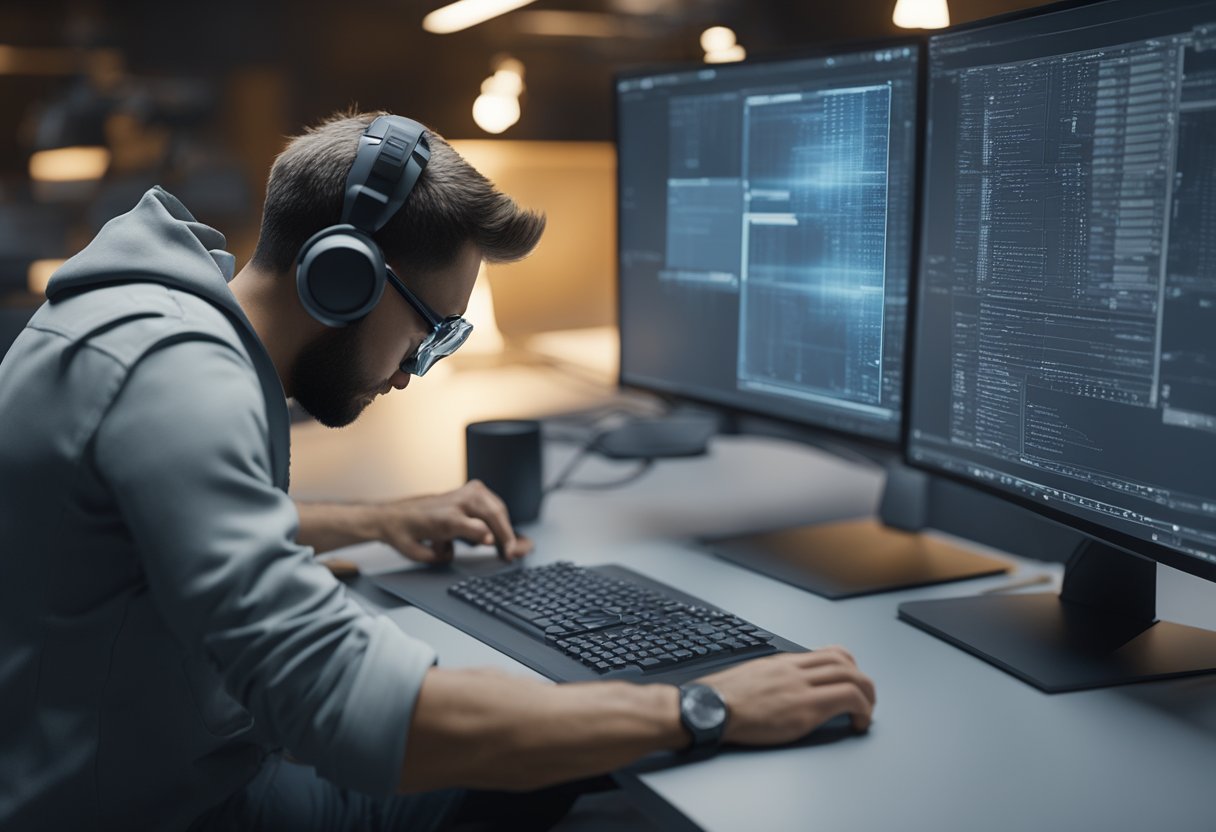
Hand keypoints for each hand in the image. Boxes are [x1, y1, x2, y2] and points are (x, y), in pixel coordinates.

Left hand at [377, 480, 532, 563]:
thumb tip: (456, 554)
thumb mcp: (415, 552)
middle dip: (507, 536)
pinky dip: (500, 519)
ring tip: (508, 548)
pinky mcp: (472, 489)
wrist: (395, 516)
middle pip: (492, 515)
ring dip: (506, 528)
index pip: (474, 526)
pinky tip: (500, 535)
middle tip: (511, 555)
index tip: (505, 551)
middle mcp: (456, 502)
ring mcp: (466, 492)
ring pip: (497, 509)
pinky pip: (494, 505)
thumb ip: (439, 555)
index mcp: (443, 517)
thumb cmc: (407, 535)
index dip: (490, 537)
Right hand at [696, 647, 875, 744]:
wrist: (710, 708)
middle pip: (845, 662)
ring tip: (866, 713)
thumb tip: (786, 687)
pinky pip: (847, 700)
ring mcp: (801, 687)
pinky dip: (862, 710)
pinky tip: (857, 724)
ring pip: (852, 677)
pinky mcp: (804, 708)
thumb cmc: (723, 698)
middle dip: (863, 680)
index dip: (848, 666)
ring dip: (868, 695)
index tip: (850, 681)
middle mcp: (795, 670)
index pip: (828, 653)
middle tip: (867, 699)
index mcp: (784, 663)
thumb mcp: (753, 677)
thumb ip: (774, 678)